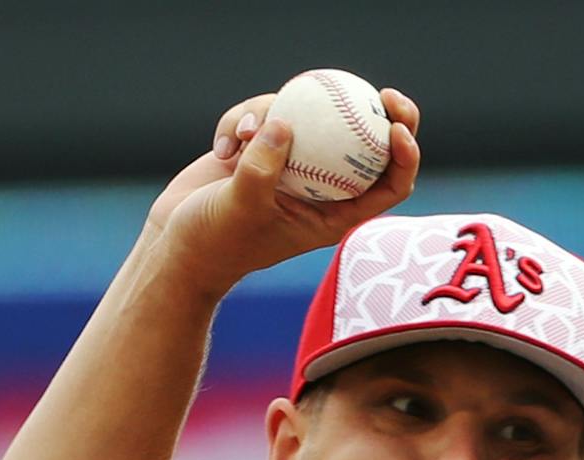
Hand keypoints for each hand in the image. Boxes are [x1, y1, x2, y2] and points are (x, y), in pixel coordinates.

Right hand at [144, 87, 420, 302]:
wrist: (179, 242)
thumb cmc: (215, 242)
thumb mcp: (239, 210)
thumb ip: (262, 170)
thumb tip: (284, 125)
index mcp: (334, 215)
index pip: (387, 187)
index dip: (405, 157)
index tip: (397, 129)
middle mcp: (321, 188)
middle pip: (368, 144)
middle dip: (382, 114)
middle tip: (383, 93)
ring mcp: (294, 164)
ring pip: (309, 118)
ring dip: (274, 115)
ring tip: (242, 136)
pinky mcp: (265, 144)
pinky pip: (267, 113)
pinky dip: (241, 120)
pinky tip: (221, 147)